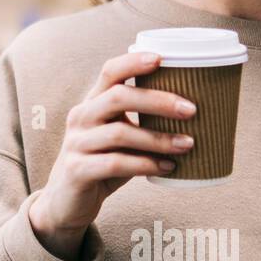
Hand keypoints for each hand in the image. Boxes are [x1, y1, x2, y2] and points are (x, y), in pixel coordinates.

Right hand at [30, 51, 196, 256]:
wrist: (66, 202)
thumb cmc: (103, 164)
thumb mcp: (119, 138)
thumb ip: (142, 123)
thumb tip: (194, 116)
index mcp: (92, 103)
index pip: (110, 72)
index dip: (134, 62)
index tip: (162, 58)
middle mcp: (80, 117)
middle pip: (118, 97)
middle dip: (158, 100)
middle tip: (191, 110)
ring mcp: (76, 143)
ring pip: (120, 132)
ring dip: (158, 138)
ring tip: (188, 144)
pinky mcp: (77, 170)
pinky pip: (115, 163)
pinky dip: (145, 164)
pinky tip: (167, 167)